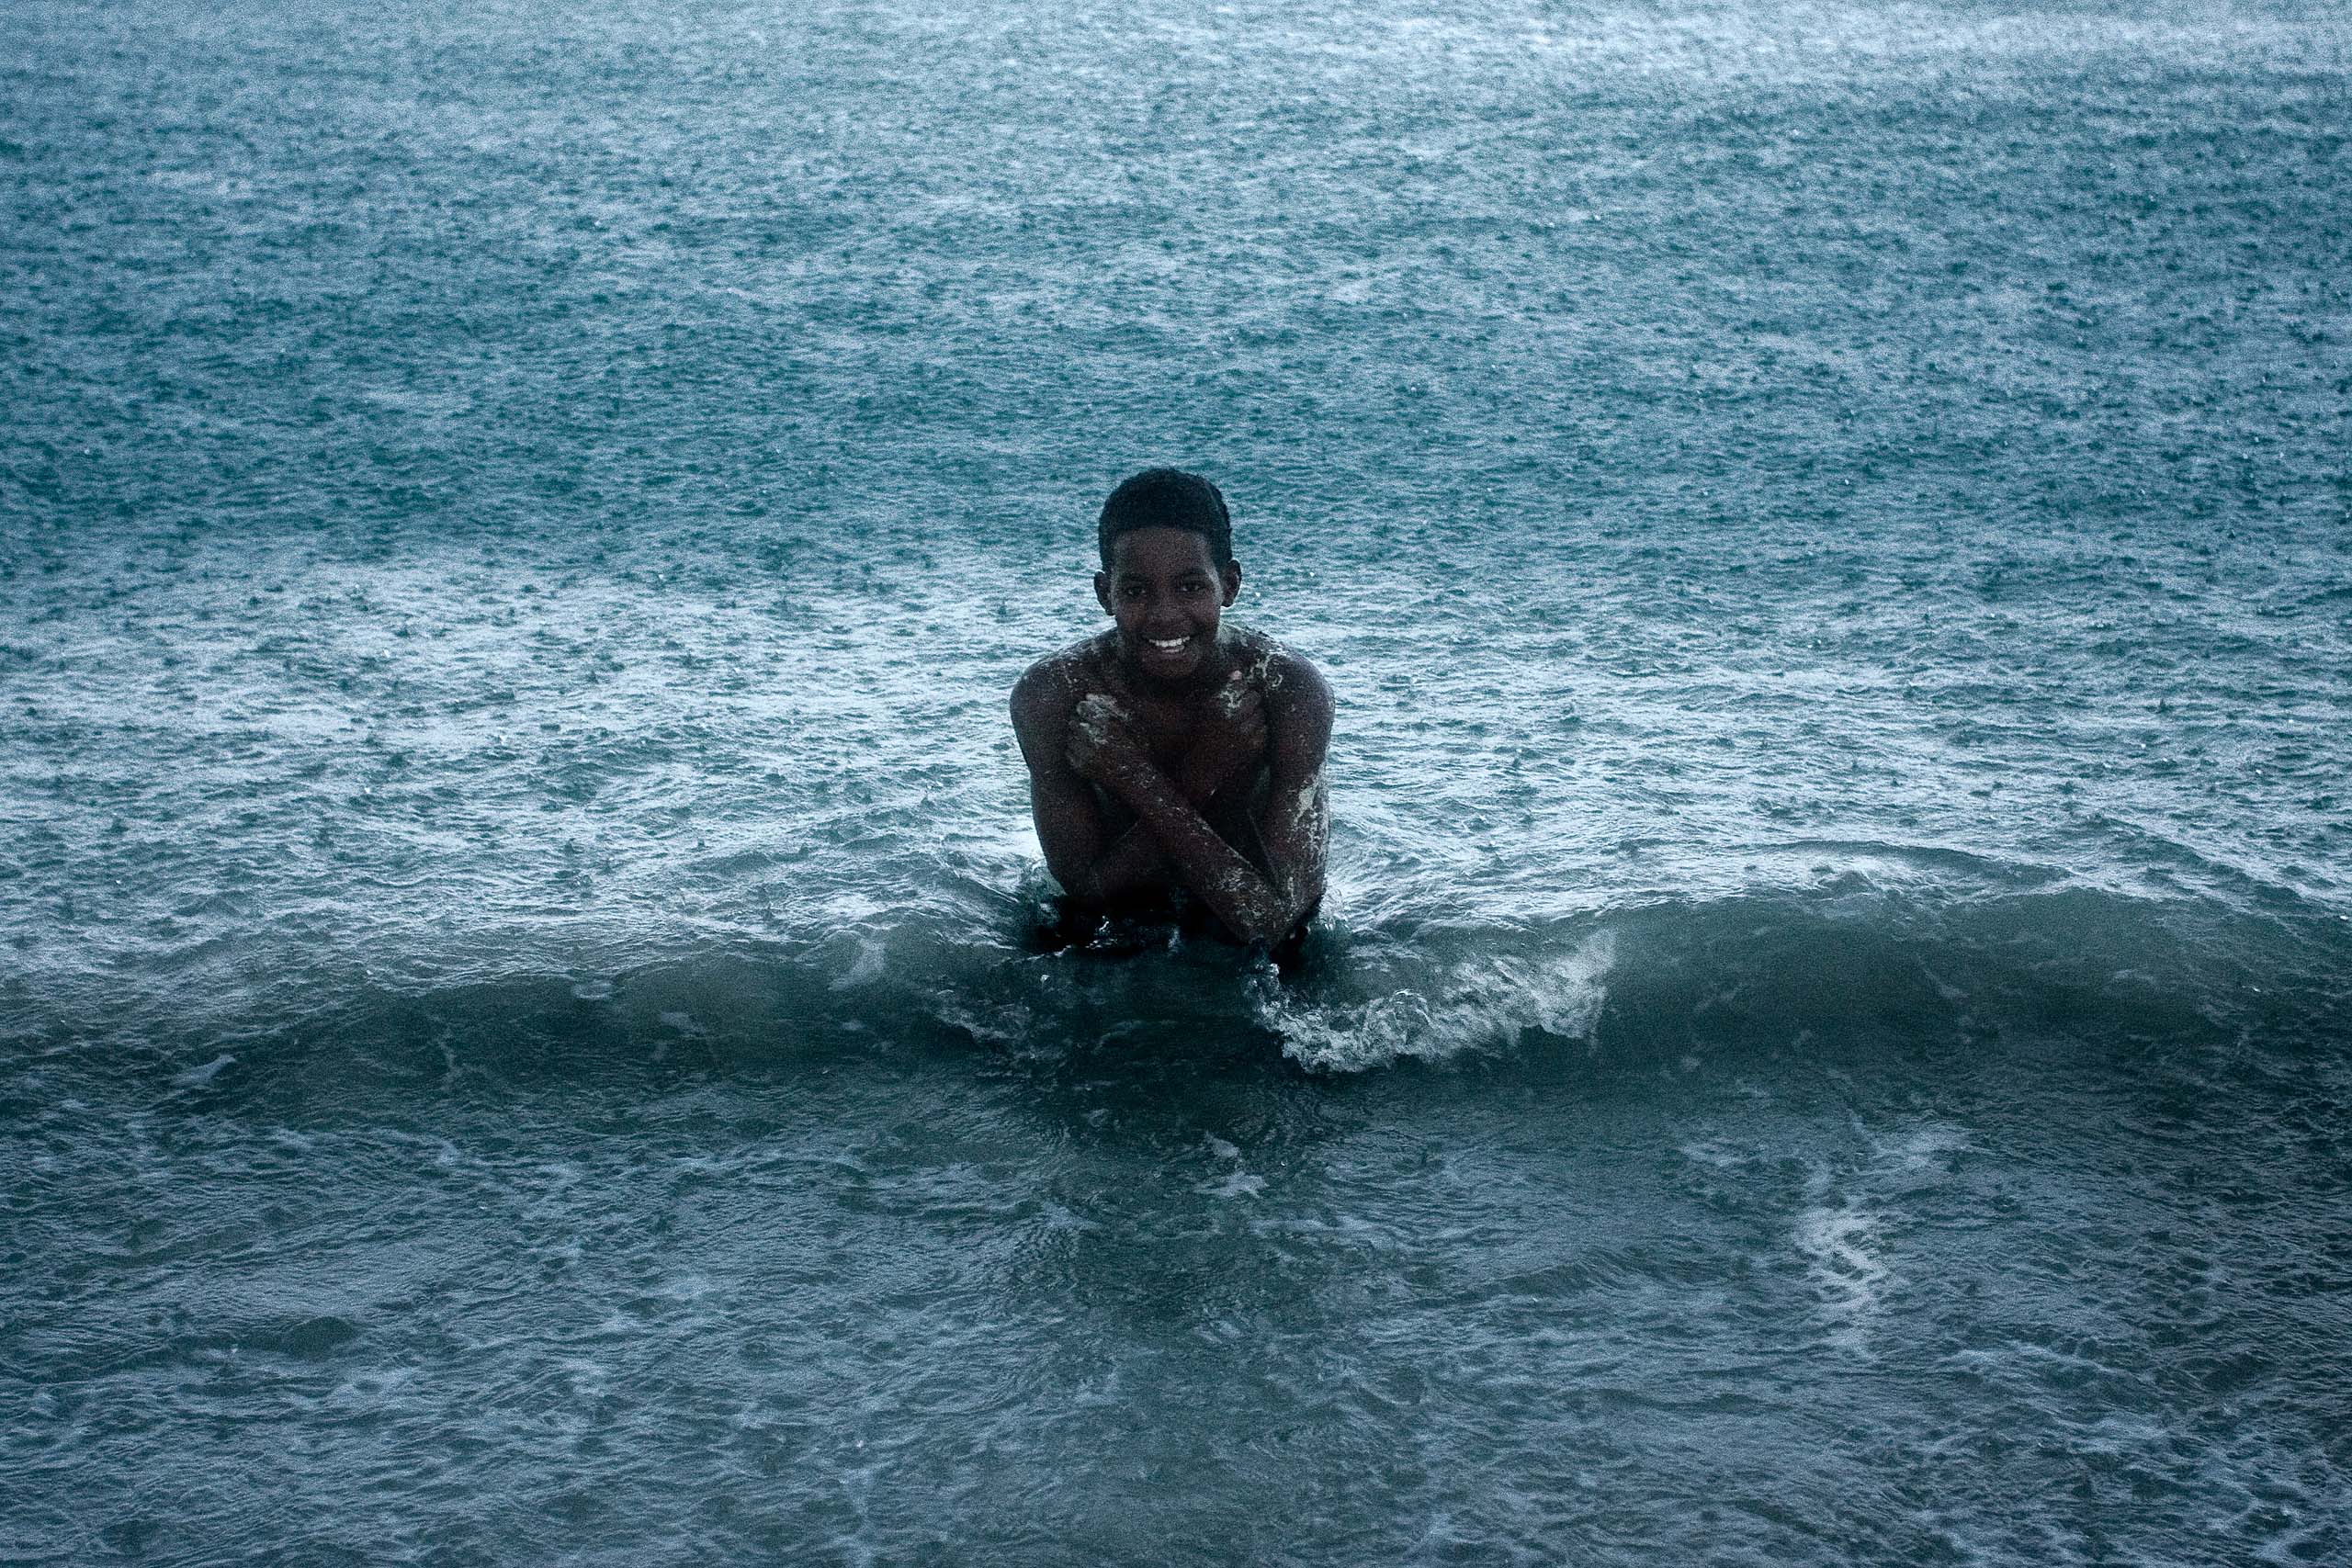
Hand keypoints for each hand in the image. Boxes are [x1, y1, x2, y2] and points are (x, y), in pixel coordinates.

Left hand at [1066, 693, 1151, 788]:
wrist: (1136, 779)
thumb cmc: (1133, 750)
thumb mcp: (1130, 726)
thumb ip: (1112, 709)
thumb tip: (1089, 696)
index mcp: (1110, 727)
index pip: (1085, 709)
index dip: (1082, 708)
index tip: (1082, 709)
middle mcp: (1098, 740)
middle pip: (1074, 723)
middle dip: (1076, 722)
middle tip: (1082, 726)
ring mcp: (1089, 756)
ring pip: (1070, 738)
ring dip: (1074, 737)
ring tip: (1083, 740)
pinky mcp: (1083, 768)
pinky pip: (1069, 754)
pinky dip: (1073, 751)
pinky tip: (1083, 752)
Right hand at [1176, 678, 1267, 803]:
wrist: (1204, 768)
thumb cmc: (1203, 734)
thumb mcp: (1206, 709)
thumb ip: (1222, 689)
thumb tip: (1239, 672)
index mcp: (1217, 706)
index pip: (1241, 685)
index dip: (1241, 689)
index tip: (1238, 694)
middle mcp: (1231, 719)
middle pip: (1255, 697)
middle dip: (1251, 700)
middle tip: (1244, 708)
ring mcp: (1244, 733)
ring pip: (1262, 713)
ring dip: (1256, 715)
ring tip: (1245, 721)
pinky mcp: (1254, 746)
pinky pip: (1265, 729)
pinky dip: (1259, 729)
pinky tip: (1249, 733)